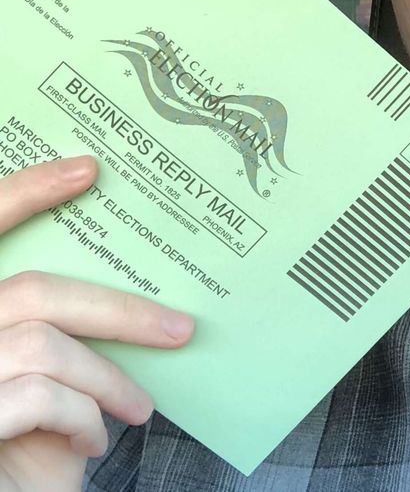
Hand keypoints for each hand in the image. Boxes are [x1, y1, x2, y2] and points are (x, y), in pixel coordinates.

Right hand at [0, 156, 194, 490]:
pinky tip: (93, 441)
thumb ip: (58, 332)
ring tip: (139, 407)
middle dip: (118, 310)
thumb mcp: (38, 379)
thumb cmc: (22, 444)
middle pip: (33, 292)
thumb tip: (139, 297)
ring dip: (107, 377)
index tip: (89, 169)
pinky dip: (81, 417)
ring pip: (43, 346)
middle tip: (181, 330)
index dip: (26, 191)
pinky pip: (37, 398)